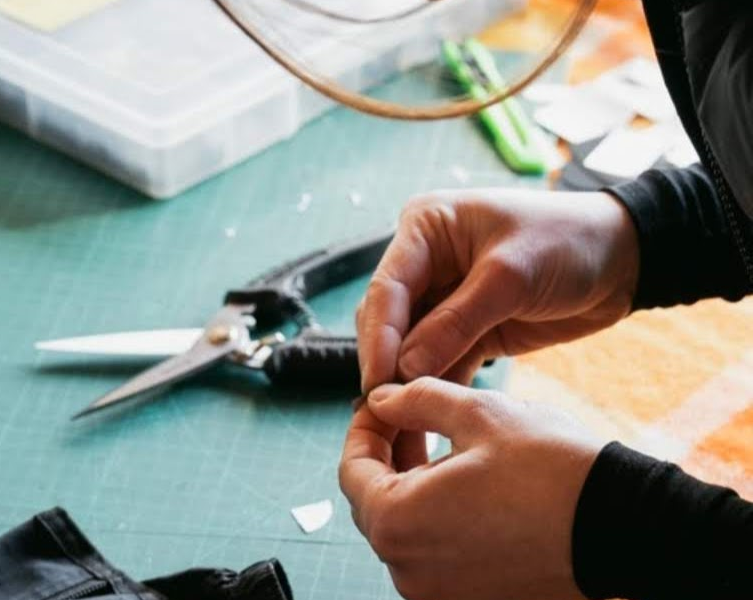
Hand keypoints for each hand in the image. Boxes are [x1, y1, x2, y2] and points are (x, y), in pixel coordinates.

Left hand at [340, 378, 603, 599]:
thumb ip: (415, 401)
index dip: (363, 429)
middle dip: (387, 456)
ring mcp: (440, 594)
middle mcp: (408, 572)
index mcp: (397, 523)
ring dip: (412, 486)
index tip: (380, 404)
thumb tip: (381, 400)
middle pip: (374, 504)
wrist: (628, 531)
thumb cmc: (552, 470)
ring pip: (406, 530)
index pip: (352, 471)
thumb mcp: (478, 413)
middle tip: (409, 417)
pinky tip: (467, 486)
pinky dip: (439, 518)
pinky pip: (437, 555)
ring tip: (441, 446)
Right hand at [356, 190, 638, 392]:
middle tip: (385, 412)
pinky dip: (436, 386)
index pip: (386, 289)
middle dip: (387, 364)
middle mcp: (425, 260)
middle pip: (389, 320)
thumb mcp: (510, 277)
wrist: (626, 257)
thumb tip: (404, 369)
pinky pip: (440, 360)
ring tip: (401, 424)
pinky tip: (430, 420)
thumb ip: (455, 323)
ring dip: (408, 382)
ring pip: (409, 345)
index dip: (379, 339)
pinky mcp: (468, 327)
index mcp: (425, 228)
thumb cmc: (569, 241)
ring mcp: (444, 295)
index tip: (376, 383)